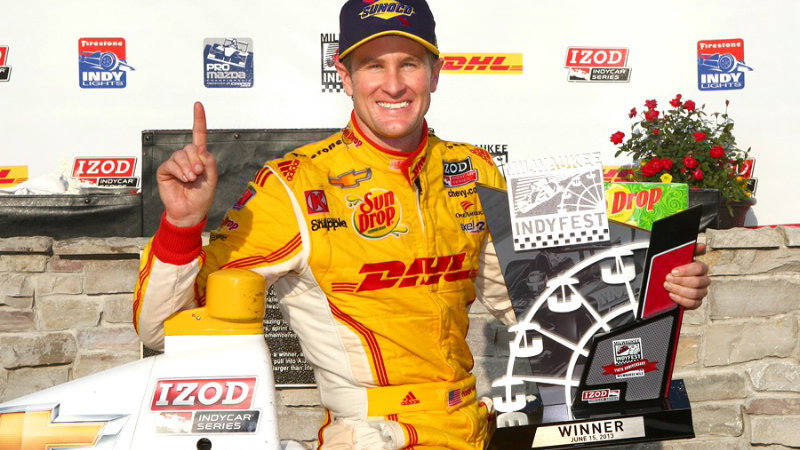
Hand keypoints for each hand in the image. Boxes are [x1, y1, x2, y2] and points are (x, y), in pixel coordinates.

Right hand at [156, 102, 217, 226]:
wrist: (190, 211)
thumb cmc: (202, 196)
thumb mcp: (212, 179)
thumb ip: (209, 163)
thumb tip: (201, 149)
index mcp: (200, 158)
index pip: (199, 135)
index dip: (199, 120)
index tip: (198, 105)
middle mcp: (187, 158)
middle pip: (190, 147)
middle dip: (196, 160)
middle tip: (198, 174)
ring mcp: (175, 164)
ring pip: (180, 155)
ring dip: (187, 167)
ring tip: (191, 179)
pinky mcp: (165, 171)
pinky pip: (170, 164)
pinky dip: (178, 171)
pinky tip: (183, 179)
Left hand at [664, 243, 709, 309]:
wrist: (664, 285)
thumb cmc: (673, 271)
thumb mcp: (676, 259)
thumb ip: (688, 251)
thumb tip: (701, 245)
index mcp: (700, 268)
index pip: (700, 268)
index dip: (686, 270)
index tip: (674, 271)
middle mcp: (703, 280)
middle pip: (698, 282)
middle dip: (681, 281)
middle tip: (668, 279)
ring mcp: (701, 292)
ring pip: (695, 293)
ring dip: (679, 290)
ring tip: (668, 286)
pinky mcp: (696, 302)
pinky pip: (693, 303)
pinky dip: (681, 300)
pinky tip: (672, 295)